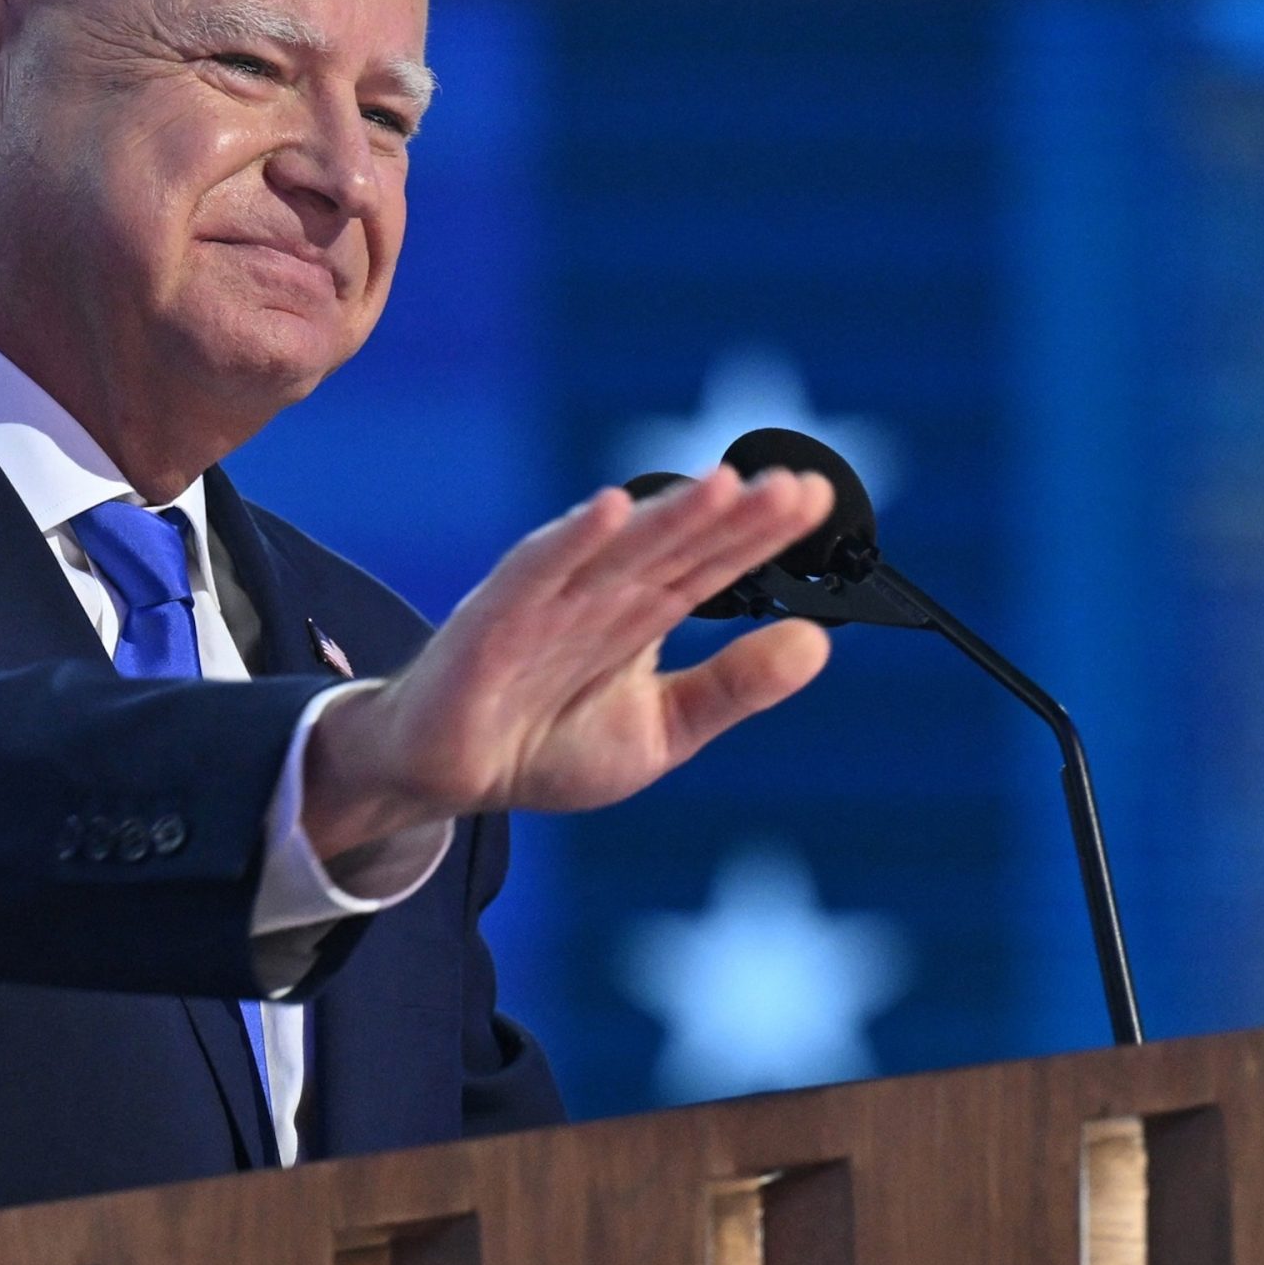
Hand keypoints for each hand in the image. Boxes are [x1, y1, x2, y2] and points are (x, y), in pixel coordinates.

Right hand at [301, 465, 835, 858]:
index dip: (762, 533)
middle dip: (733, 515)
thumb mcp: (661, 731)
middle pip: (676, 546)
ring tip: (724, 485)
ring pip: (617, 551)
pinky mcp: (493, 623)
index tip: (817, 501)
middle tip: (795, 487)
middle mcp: (601, 595)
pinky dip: (569, 542)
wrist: (444, 779)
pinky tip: (608, 511)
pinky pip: (534, 575)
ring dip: (667, 517)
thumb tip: (819, 645)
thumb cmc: (546, 744)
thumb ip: (733, 687)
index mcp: (643, 614)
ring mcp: (547, 603)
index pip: (714, 564)